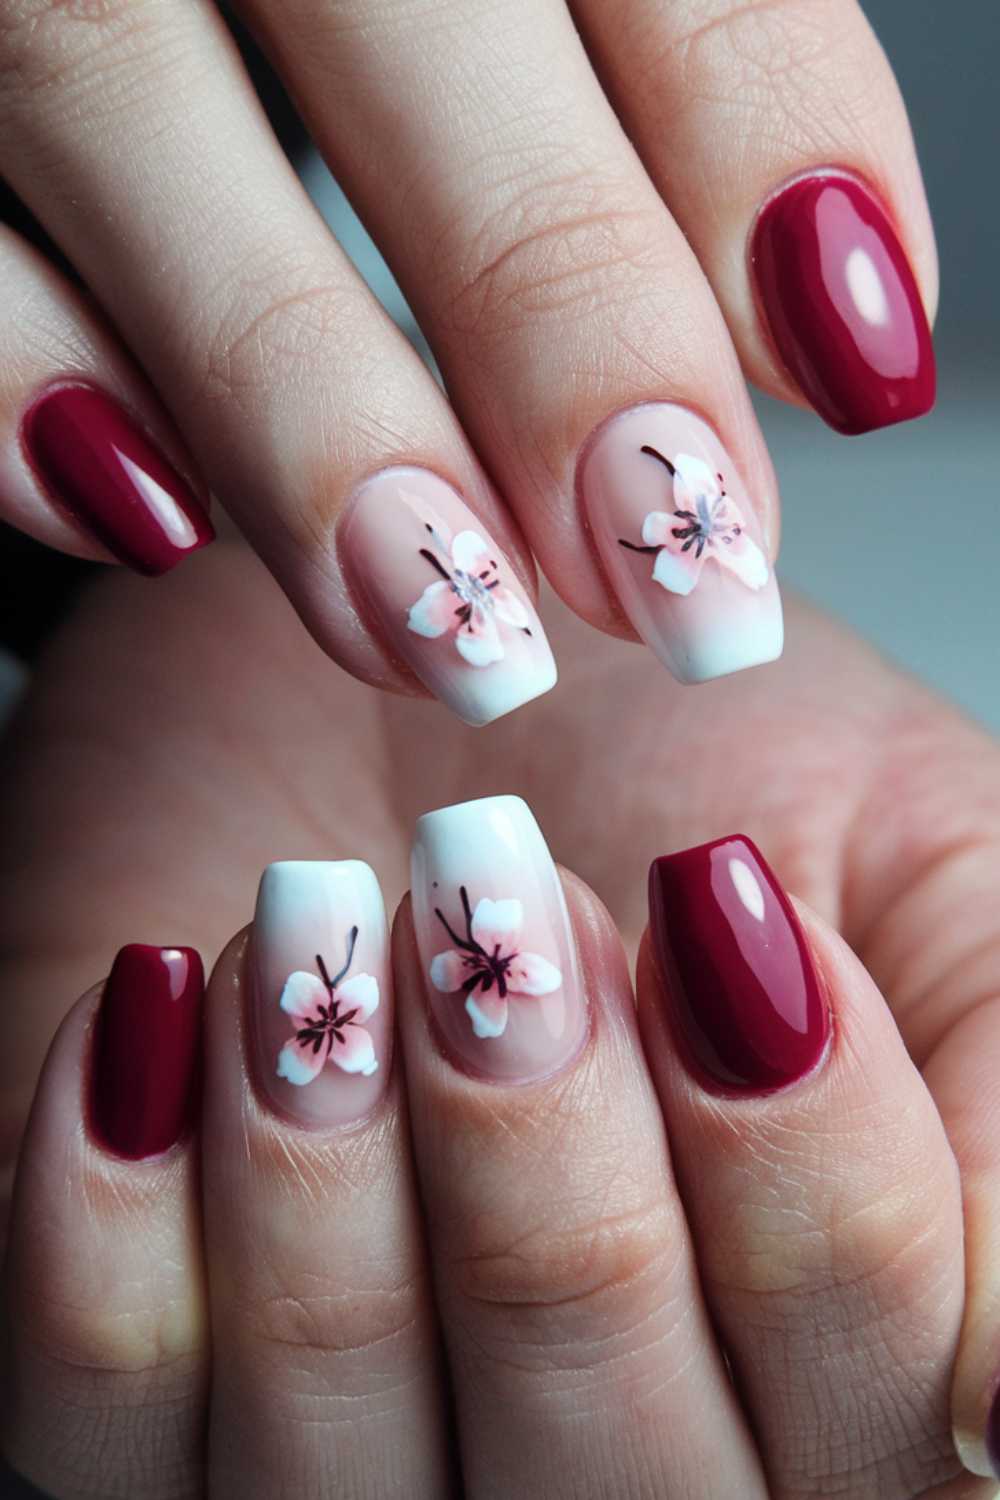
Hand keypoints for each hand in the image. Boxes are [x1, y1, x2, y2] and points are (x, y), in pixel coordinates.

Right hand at [1, 0, 935, 724]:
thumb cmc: (360, 4)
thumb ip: (665, 88)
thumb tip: (813, 316)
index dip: (772, 159)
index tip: (855, 374)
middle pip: (419, 28)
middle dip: (568, 329)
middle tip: (674, 573)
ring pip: (131, 111)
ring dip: (306, 416)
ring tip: (440, 628)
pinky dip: (23, 378)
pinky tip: (142, 515)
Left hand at [2, 542, 998, 1495]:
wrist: (432, 671)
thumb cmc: (682, 758)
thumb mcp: (925, 865)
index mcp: (833, 1371)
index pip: (892, 1398)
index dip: (808, 1164)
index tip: (717, 909)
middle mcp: (608, 1467)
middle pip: (617, 1462)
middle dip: (551, 1150)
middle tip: (503, 890)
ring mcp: (356, 1468)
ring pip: (339, 1470)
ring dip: (333, 1156)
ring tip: (330, 922)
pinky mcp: (136, 1408)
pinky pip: (92, 1431)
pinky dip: (119, 1216)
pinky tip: (172, 1009)